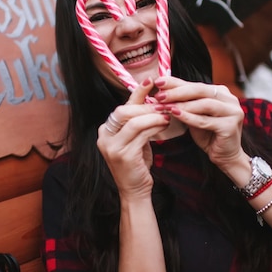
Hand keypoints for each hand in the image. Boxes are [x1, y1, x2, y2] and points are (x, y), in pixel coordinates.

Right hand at [97, 78, 170, 200]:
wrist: (134, 191)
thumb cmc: (137, 164)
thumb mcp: (136, 139)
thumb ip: (138, 121)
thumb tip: (150, 98)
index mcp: (105, 130)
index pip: (122, 106)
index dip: (137, 92)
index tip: (150, 80)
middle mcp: (104, 137)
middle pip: (124, 111)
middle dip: (146, 105)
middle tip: (164, 103)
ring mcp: (111, 146)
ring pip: (133, 121)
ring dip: (152, 115)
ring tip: (167, 114)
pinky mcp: (123, 155)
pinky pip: (141, 133)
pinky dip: (154, 126)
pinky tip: (164, 124)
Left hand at [153, 77, 245, 168]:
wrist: (225, 156)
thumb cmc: (208, 134)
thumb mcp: (193, 114)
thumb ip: (184, 102)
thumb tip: (161, 90)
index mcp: (221, 92)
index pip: (195, 84)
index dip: (176, 82)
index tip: (158, 82)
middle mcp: (229, 99)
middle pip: (200, 90)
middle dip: (177, 92)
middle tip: (159, 95)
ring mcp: (233, 111)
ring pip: (203, 104)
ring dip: (182, 105)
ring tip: (165, 106)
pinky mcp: (230, 126)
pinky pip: (205, 120)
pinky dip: (189, 117)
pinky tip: (175, 115)